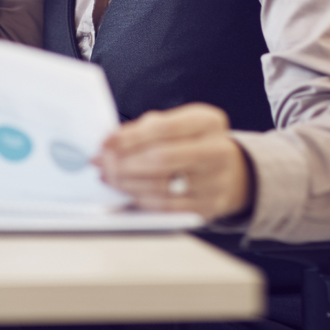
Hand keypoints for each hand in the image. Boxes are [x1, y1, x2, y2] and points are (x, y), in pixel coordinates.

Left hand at [95, 103, 251, 219]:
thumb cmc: (192, 141)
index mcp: (208, 122)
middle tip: (101, 162)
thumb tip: (112, 141)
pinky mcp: (207, 207)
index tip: (105, 142)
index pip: (165, 128)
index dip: (131, 136)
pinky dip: (140, 198)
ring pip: (161, 186)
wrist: (228, 170)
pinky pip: (166, 206)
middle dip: (124, 162)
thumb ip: (148, 128)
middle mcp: (217, 151)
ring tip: (108, 175)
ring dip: (127, 182)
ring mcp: (215, 183)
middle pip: (162, 159)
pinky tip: (126, 190)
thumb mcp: (178, 123)